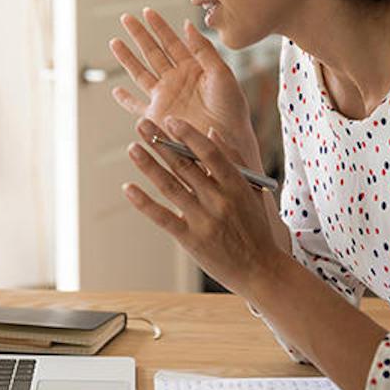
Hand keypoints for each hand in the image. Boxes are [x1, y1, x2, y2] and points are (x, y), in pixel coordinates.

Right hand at [109, 8, 259, 166]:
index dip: (160, 26)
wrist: (227, 141)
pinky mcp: (157, 117)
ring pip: (140, 73)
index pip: (173, 42)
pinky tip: (115, 91)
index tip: (147, 11)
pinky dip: (125, 101)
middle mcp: (177, 81)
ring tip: (115, 42)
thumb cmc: (232, 110)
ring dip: (127, 58)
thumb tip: (188, 25)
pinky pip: (136, 106)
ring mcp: (165, 98)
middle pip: (153, 52)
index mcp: (193, 69)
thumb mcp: (222, 74)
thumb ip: (204, 50)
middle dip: (139, 35)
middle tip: (126, 18)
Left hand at [122, 116, 285, 296]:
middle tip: (142, 124)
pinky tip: (128, 188)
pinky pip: (163, 217)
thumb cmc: (256, 228)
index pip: (209, 152)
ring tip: (133, 148)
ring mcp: (204, 220)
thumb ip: (233, 160)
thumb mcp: (252, 190)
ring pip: (170, 186)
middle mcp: (219, 200)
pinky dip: (144, 202)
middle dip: (161, 142)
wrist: (260, 270)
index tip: (170, 120)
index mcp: (237, 185)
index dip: (188, 134)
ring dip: (149, 166)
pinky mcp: (190, 239)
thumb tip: (212, 132)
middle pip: (185, 165)